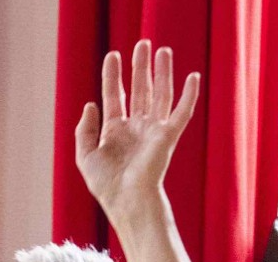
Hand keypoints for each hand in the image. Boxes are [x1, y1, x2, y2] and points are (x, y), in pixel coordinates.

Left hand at [76, 41, 199, 222]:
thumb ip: (84, 130)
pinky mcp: (168, 136)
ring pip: (160, 95)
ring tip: (163, 51)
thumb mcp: (85, 155)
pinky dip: (189, 95)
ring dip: (162, 73)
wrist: (127, 201)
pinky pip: (182, 112)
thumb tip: (91, 105)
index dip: (113, 76)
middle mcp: (137, 129)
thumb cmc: (107, 185)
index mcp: (117, 133)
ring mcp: (153, 131)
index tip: (113, 55)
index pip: (115, 97)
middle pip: (140, 91)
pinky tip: (193, 77)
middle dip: (140, 67)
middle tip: (142, 44)